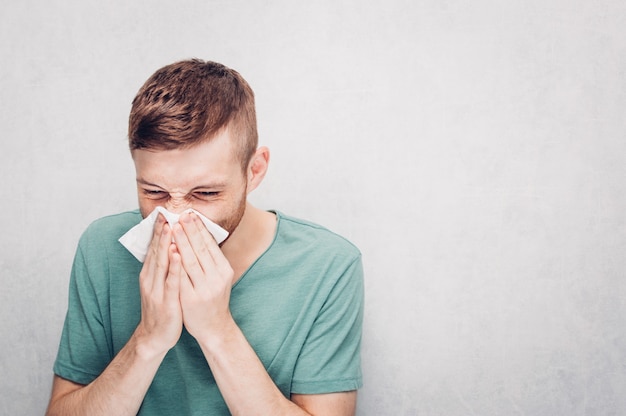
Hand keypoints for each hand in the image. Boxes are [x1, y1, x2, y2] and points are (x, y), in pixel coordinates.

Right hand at [135, 214, 182, 355]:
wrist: (154, 337)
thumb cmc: (162, 308)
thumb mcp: (159, 285)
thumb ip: (162, 268)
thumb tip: (168, 247)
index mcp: (149, 275)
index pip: (153, 249)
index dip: (158, 232)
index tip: (163, 214)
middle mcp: (150, 280)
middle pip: (156, 252)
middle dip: (161, 233)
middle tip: (166, 214)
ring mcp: (157, 290)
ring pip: (162, 264)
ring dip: (165, 245)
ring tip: (171, 228)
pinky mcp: (166, 301)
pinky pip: (171, 281)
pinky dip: (174, 266)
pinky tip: (177, 254)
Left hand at [173, 211, 234, 342]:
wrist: (213, 327)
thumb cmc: (212, 298)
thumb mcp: (218, 277)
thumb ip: (211, 259)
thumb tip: (201, 234)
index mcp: (224, 270)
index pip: (210, 245)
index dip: (200, 229)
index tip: (191, 214)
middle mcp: (217, 277)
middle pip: (201, 249)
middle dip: (190, 231)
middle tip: (182, 215)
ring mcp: (204, 288)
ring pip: (192, 261)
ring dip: (182, 242)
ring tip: (174, 227)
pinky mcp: (191, 298)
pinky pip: (182, 277)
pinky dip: (176, 263)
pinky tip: (171, 251)